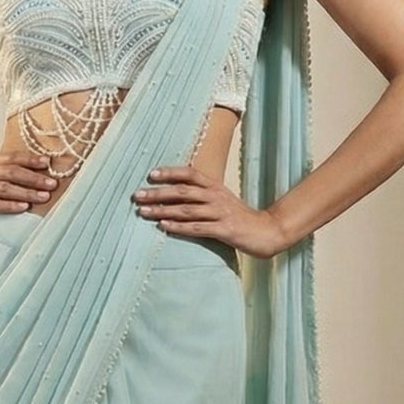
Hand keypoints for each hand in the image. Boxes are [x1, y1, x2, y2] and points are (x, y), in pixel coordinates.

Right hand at [0, 152, 57, 232]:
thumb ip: (2, 177)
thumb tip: (34, 179)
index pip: (12, 158)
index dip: (31, 159)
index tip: (50, 164)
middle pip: (12, 171)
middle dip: (34, 178)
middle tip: (53, 184)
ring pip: (4, 187)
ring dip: (26, 192)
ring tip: (44, 197)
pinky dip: (9, 205)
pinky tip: (23, 208)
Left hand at [131, 164, 288, 258]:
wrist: (267, 231)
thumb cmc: (240, 217)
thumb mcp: (222, 200)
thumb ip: (203, 195)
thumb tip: (177, 192)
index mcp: (215, 186)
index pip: (190, 173)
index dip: (170, 172)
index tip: (150, 174)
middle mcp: (216, 196)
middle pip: (182, 191)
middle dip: (157, 193)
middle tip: (137, 195)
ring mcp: (220, 213)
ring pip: (186, 210)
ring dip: (162, 210)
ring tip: (143, 211)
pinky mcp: (224, 230)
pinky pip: (197, 228)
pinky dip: (178, 227)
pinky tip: (163, 226)